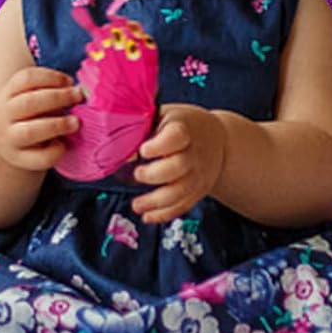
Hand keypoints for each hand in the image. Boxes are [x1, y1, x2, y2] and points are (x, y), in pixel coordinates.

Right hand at [0, 67, 83, 171]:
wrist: (8, 144)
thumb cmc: (28, 114)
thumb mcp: (31, 97)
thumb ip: (50, 92)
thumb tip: (78, 92)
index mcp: (8, 94)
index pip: (26, 78)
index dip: (51, 77)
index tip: (70, 81)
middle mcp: (4, 115)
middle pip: (29, 102)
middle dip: (58, 98)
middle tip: (78, 97)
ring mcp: (9, 139)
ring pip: (30, 131)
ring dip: (57, 125)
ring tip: (76, 122)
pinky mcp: (20, 159)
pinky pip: (40, 157)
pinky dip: (55, 150)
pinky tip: (63, 144)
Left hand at [131, 103, 227, 223]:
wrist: (218, 139)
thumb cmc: (184, 125)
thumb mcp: (167, 116)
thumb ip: (145, 126)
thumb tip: (114, 140)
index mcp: (184, 128)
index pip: (177, 136)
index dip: (159, 145)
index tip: (142, 150)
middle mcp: (194, 153)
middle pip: (178, 166)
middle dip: (154, 175)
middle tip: (137, 174)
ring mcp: (197, 174)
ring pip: (180, 191)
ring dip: (156, 202)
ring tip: (137, 205)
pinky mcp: (198, 190)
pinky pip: (182, 205)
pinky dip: (164, 214)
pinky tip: (148, 216)